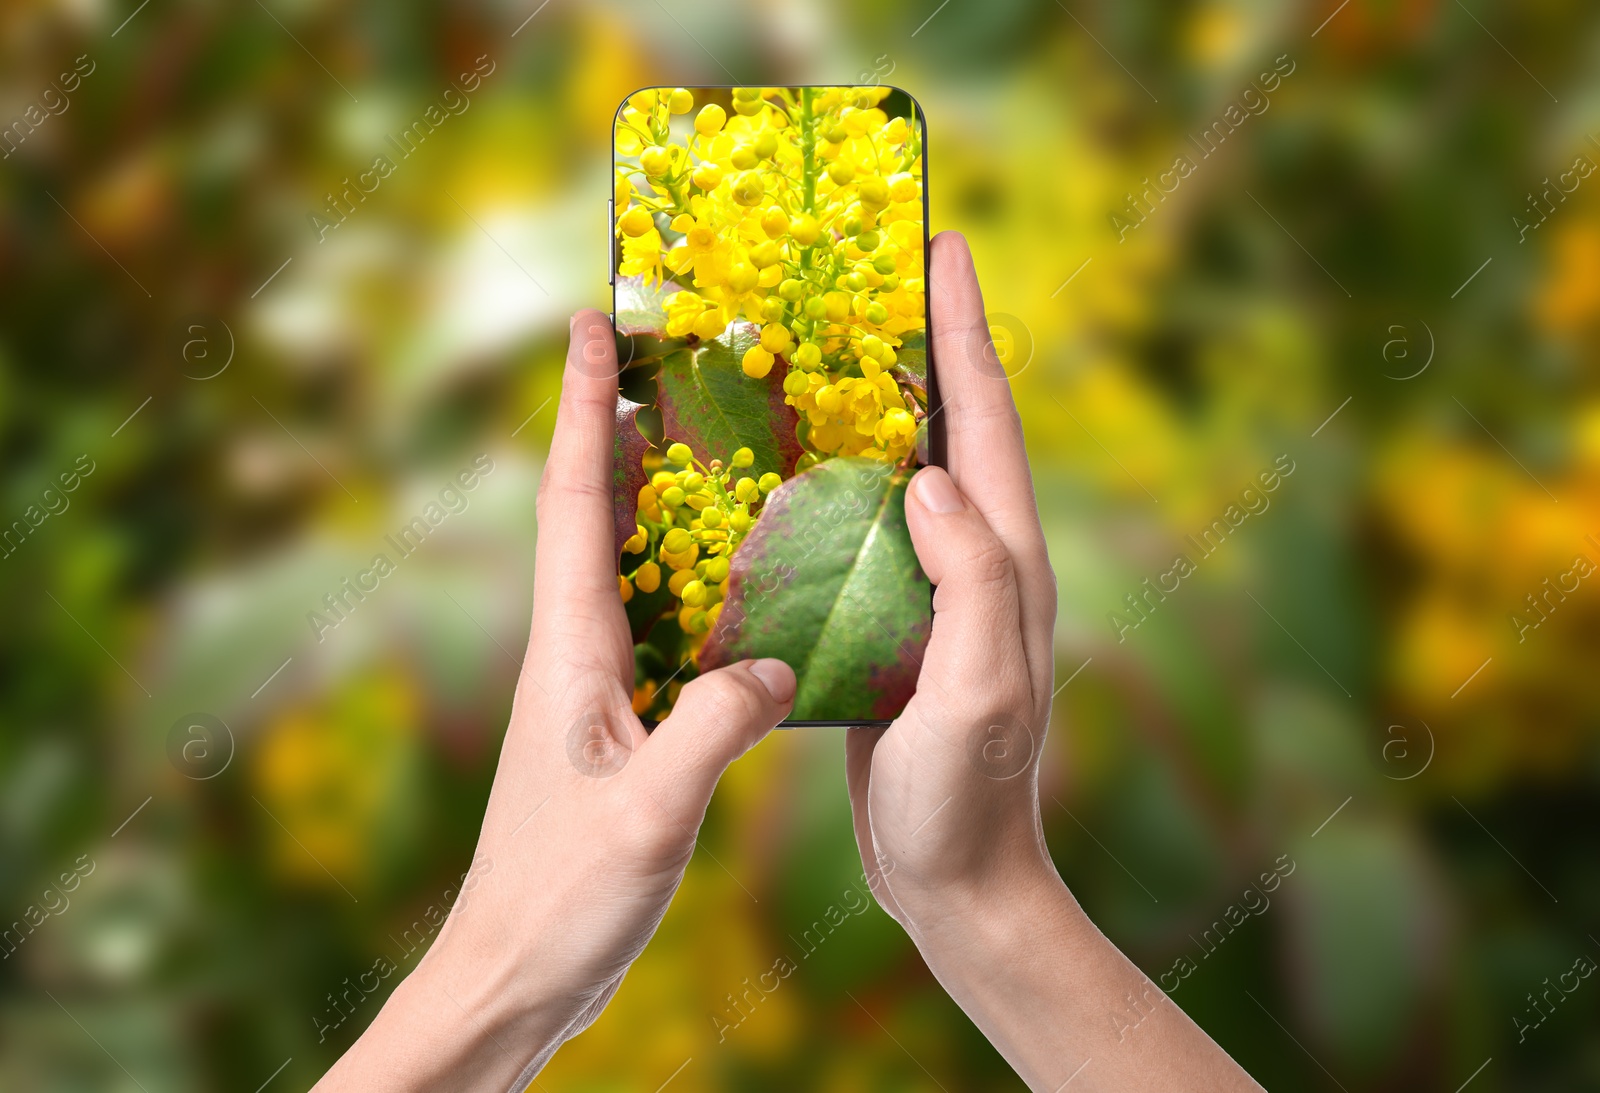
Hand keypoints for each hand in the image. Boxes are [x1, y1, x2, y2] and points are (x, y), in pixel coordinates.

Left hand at [314, 311, 796, 1092]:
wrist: (512, 977)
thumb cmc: (562, 903)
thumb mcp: (650, 816)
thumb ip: (713, 730)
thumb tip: (772, 665)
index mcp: (569, 655)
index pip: (569, 502)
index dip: (580, 408)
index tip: (590, 323)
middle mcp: (571, 655)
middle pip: (585, 512)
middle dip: (609, 425)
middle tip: (654, 355)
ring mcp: (587, 690)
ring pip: (614, 563)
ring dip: (640, 492)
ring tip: (693, 438)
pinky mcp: (611, 728)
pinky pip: (647, 623)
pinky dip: (676, 576)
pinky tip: (724, 583)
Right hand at [846, 231, 1059, 934]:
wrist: (954, 879)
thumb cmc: (969, 795)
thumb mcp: (978, 689)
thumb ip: (970, 581)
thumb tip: (927, 475)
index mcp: (1006, 560)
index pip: (985, 419)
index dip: (963, 328)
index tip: (941, 246)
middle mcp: (977, 561)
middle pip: (949, 425)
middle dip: (919, 342)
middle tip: (871, 273)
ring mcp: (934, 592)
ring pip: (903, 470)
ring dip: (871, 404)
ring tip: (818, 345)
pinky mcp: (893, 625)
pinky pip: (864, 531)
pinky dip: (833, 482)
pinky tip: (787, 470)